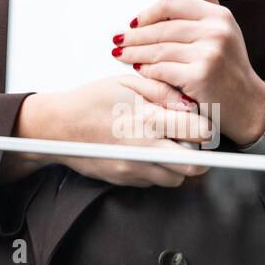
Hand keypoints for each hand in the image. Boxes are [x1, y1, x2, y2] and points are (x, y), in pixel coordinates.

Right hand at [19, 75, 211, 187]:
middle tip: (191, 139)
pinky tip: (146, 150)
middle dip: (200, 154)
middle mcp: (144, 149)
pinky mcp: (126, 180)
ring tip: (165, 143)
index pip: (199, 132)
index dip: (207, 128)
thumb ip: (162, 90)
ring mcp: (134, 169)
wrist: (57, 126)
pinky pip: (156, 181)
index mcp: (147, 120)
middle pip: (195, 165)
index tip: (203, 123)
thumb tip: (191, 104)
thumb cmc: (91, 100)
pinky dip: (159, 168)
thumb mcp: (127, 83)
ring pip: (177, 177)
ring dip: (179, 163)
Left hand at [110, 0, 264, 146]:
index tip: (134, 22)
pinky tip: (139, 71)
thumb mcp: (224, 26)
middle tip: (118, 40)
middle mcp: (216, 32)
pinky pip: (162, 70)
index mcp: (219, 16)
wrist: (247, 104)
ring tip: (121, 55)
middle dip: (135, 36)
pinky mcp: (200, 76)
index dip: (149, 13)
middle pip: (161, 29)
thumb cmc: (229, 64)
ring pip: (158, 50)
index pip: (172, 3)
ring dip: (134, 53)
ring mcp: (209, 54)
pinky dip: (147, 71)